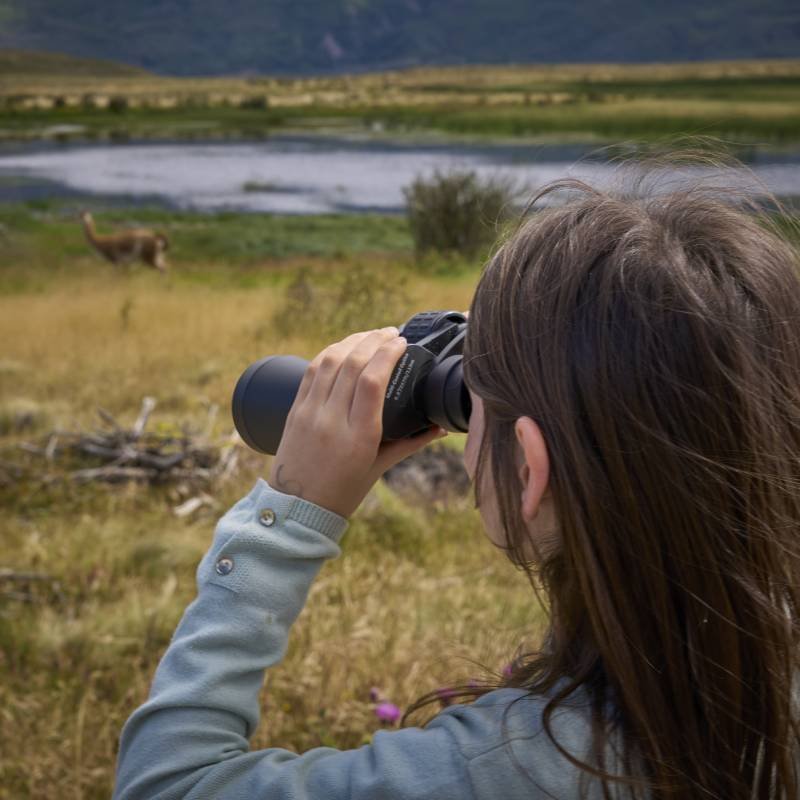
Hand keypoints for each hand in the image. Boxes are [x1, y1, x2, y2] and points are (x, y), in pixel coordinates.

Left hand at [268, 327, 447, 518]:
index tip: (402, 342)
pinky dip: (330, 353)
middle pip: (352, 364)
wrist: (297, 508)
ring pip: (330, 361)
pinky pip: (311, 371)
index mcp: (359, 437)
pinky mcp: (295, 410)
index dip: (388, 353)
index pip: (372, 380)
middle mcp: (332, 421)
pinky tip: (344, 347)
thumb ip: (411, 442)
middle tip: (391, 333)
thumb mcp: (380, 467)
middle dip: (374, 340)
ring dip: (352, 340)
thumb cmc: (343, 491)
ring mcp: (310, 413)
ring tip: (370, 335)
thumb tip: (441, 428)